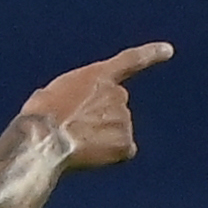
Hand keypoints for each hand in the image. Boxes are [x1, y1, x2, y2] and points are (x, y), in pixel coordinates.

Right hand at [24, 42, 172, 172]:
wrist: (44, 140)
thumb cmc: (38, 118)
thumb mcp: (50, 96)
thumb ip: (72, 97)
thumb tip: (72, 115)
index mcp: (99, 76)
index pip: (131, 61)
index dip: (151, 54)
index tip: (168, 50)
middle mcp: (118, 94)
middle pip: (115, 109)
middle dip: (100, 120)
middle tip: (72, 132)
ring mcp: (124, 119)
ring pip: (117, 132)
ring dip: (100, 140)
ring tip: (74, 144)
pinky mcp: (125, 143)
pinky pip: (122, 152)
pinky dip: (109, 157)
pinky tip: (88, 158)